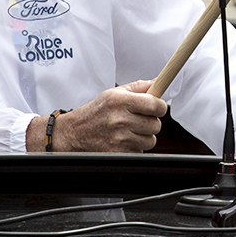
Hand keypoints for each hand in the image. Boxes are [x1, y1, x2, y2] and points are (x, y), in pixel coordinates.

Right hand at [26, 80, 167, 152]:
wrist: (75, 133)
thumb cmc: (97, 112)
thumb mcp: (114, 93)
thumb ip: (139, 87)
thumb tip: (159, 82)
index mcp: (121, 101)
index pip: (154, 104)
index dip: (161, 107)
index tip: (159, 107)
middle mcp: (120, 119)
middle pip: (156, 125)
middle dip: (151, 122)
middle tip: (140, 120)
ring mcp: (119, 139)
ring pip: (150, 141)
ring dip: (144, 137)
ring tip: (129, 131)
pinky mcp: (118, 154)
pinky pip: (140, 152)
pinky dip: (135, 148)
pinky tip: (123, 141)